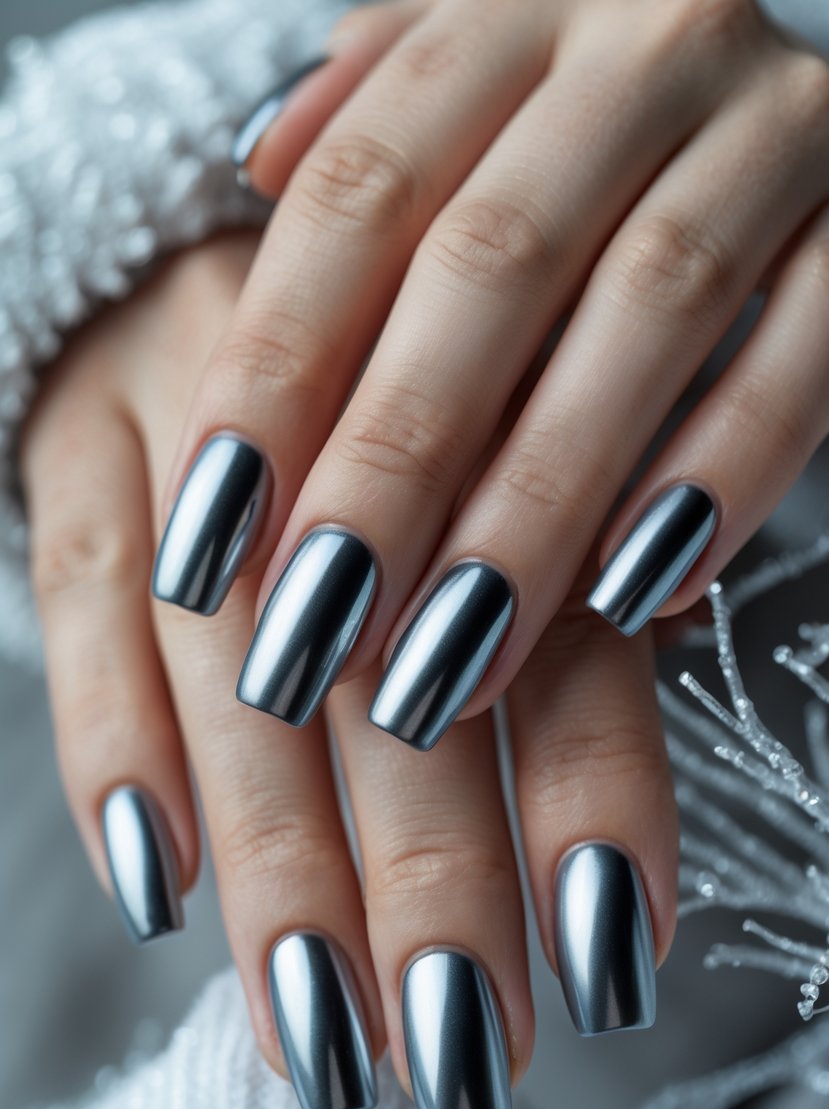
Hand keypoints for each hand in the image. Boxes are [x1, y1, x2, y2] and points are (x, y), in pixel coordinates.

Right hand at [21, 233, 675, 1108]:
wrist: (201, 243)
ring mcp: (196, 415)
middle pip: (398, 675)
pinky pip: (84, 588)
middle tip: (459, 1048)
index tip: (604, 960)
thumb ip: (549, 593)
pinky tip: (152, 879)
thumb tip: (612, 753)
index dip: (589, 799)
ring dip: (278, 859)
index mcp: (495, 411)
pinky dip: (115, 739)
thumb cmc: (383, 393)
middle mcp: (351, 413)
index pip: (563, 631)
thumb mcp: (487, 456)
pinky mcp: (74, 431)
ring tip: (318, 1022)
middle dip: (433, 878)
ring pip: (237, 663)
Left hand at [155, 0, 828, 749]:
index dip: (272, 379)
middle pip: (489, 271)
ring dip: (537, 510)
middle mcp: (639, 49)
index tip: (208, 550)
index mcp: (509, 18)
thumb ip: (372, 135)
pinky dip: (721, 478)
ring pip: (646, 321)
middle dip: (390, 472)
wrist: (787, 98)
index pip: (357, 201)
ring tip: (450, 661)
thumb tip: (257, 165)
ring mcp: (771, 131)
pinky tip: (634, 598)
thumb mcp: (473, 98)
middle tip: (315, 637)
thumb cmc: (586, 132)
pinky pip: (803, 357)